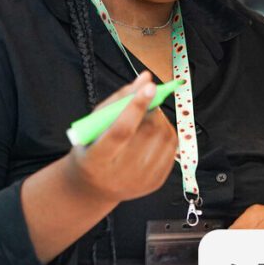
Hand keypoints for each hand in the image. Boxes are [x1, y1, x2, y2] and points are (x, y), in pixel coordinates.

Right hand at [62, 71, 177, 203]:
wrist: (94, 188)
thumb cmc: (91, 148)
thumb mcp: (94, 124)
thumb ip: (119, 99)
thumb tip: (145, 77)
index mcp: (96, 160)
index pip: (121, 131)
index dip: (136, 107)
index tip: (150, 86)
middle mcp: (119, 174)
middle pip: (146, 133)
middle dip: (151, 108)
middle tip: (147, 98)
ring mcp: (140, 181)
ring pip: (164, 138)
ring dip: (160, 118)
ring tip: (147, 115)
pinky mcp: (156, 183)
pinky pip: (172, 148)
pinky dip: (166, 131)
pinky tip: (154, 130)